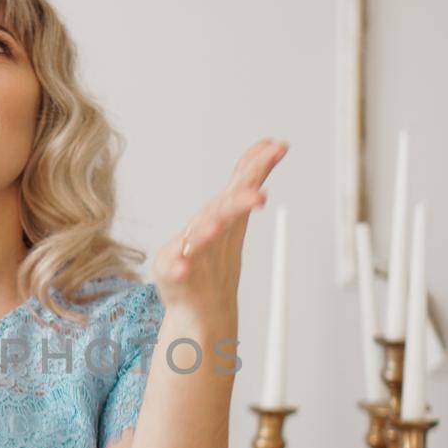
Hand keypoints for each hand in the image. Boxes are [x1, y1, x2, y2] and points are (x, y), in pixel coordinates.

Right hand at [153, 138, 288, 320]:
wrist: (197, 302)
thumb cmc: (215, 254)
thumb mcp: (237, 214)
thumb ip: (251, 180)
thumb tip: (274, 145)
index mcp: (221, 212)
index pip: (240, 185)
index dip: (256, 167)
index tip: (276, 148)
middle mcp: (203, 225)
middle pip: (221, 209)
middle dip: (237, 201)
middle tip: (258, 196)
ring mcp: (185, 248)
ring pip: (196, 238)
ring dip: (205, 231)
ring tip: (217, 227)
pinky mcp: (171, 272)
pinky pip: (174, 269)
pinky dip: (178, 268)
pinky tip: (183, 268)